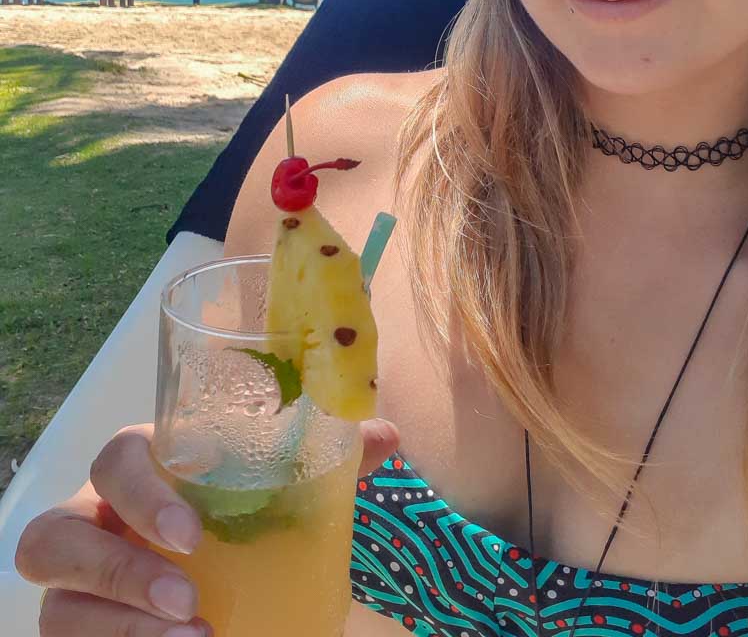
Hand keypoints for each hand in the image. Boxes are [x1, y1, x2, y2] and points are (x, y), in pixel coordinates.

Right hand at [15, 417, 400, 634]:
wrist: (222, 591)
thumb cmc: (244, 524)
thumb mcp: (286, 496)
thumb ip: (330, 462)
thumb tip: (386, 435)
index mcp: (144, 472)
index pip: (116, 458)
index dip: (142, 493)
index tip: (193, 535)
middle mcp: (93, 523)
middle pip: (55, 533)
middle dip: (116, 568)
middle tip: (187, 599)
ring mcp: (77, 585)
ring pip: (57, 603)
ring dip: (118, 628)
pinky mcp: (76, 629)